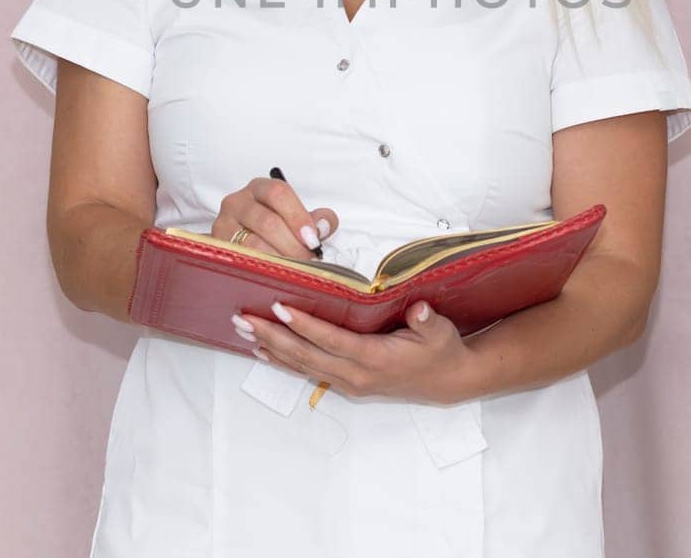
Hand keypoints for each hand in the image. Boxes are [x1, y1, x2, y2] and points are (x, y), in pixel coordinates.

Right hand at [210, 176, 337, 261]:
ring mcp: (222, 226)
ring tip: (296, 271)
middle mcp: (236, 203)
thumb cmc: (273, 230)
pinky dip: (263, 271)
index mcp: (259, 189)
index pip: (278, 193)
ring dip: (280, 261)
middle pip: (267, 222)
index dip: (298, 216)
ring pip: (253, 245)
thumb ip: (315, 220)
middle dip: (293, 245)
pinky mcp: (216, 249)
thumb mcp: (295, 219)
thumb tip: (324, 225)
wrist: (239, 245)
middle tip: (309, 262)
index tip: (313, 239)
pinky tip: (277, 277)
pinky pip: (241, 262)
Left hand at [233, 298, 477, 404]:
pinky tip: (263, 349)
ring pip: (301, 365)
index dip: (304, 325)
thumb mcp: (440, 332)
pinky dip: (283, 359)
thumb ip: (427, 320)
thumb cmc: (441, 350)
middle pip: (305, 355)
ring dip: (270, 348)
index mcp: (374, 359)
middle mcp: (355, 375)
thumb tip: (418, 309)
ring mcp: (348, 382)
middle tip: (243, 318)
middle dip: (272, 336)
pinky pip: (308, 370)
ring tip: (242, 331)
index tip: (279, 308)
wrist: (447, 381)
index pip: (331, 340)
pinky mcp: (346, 383)